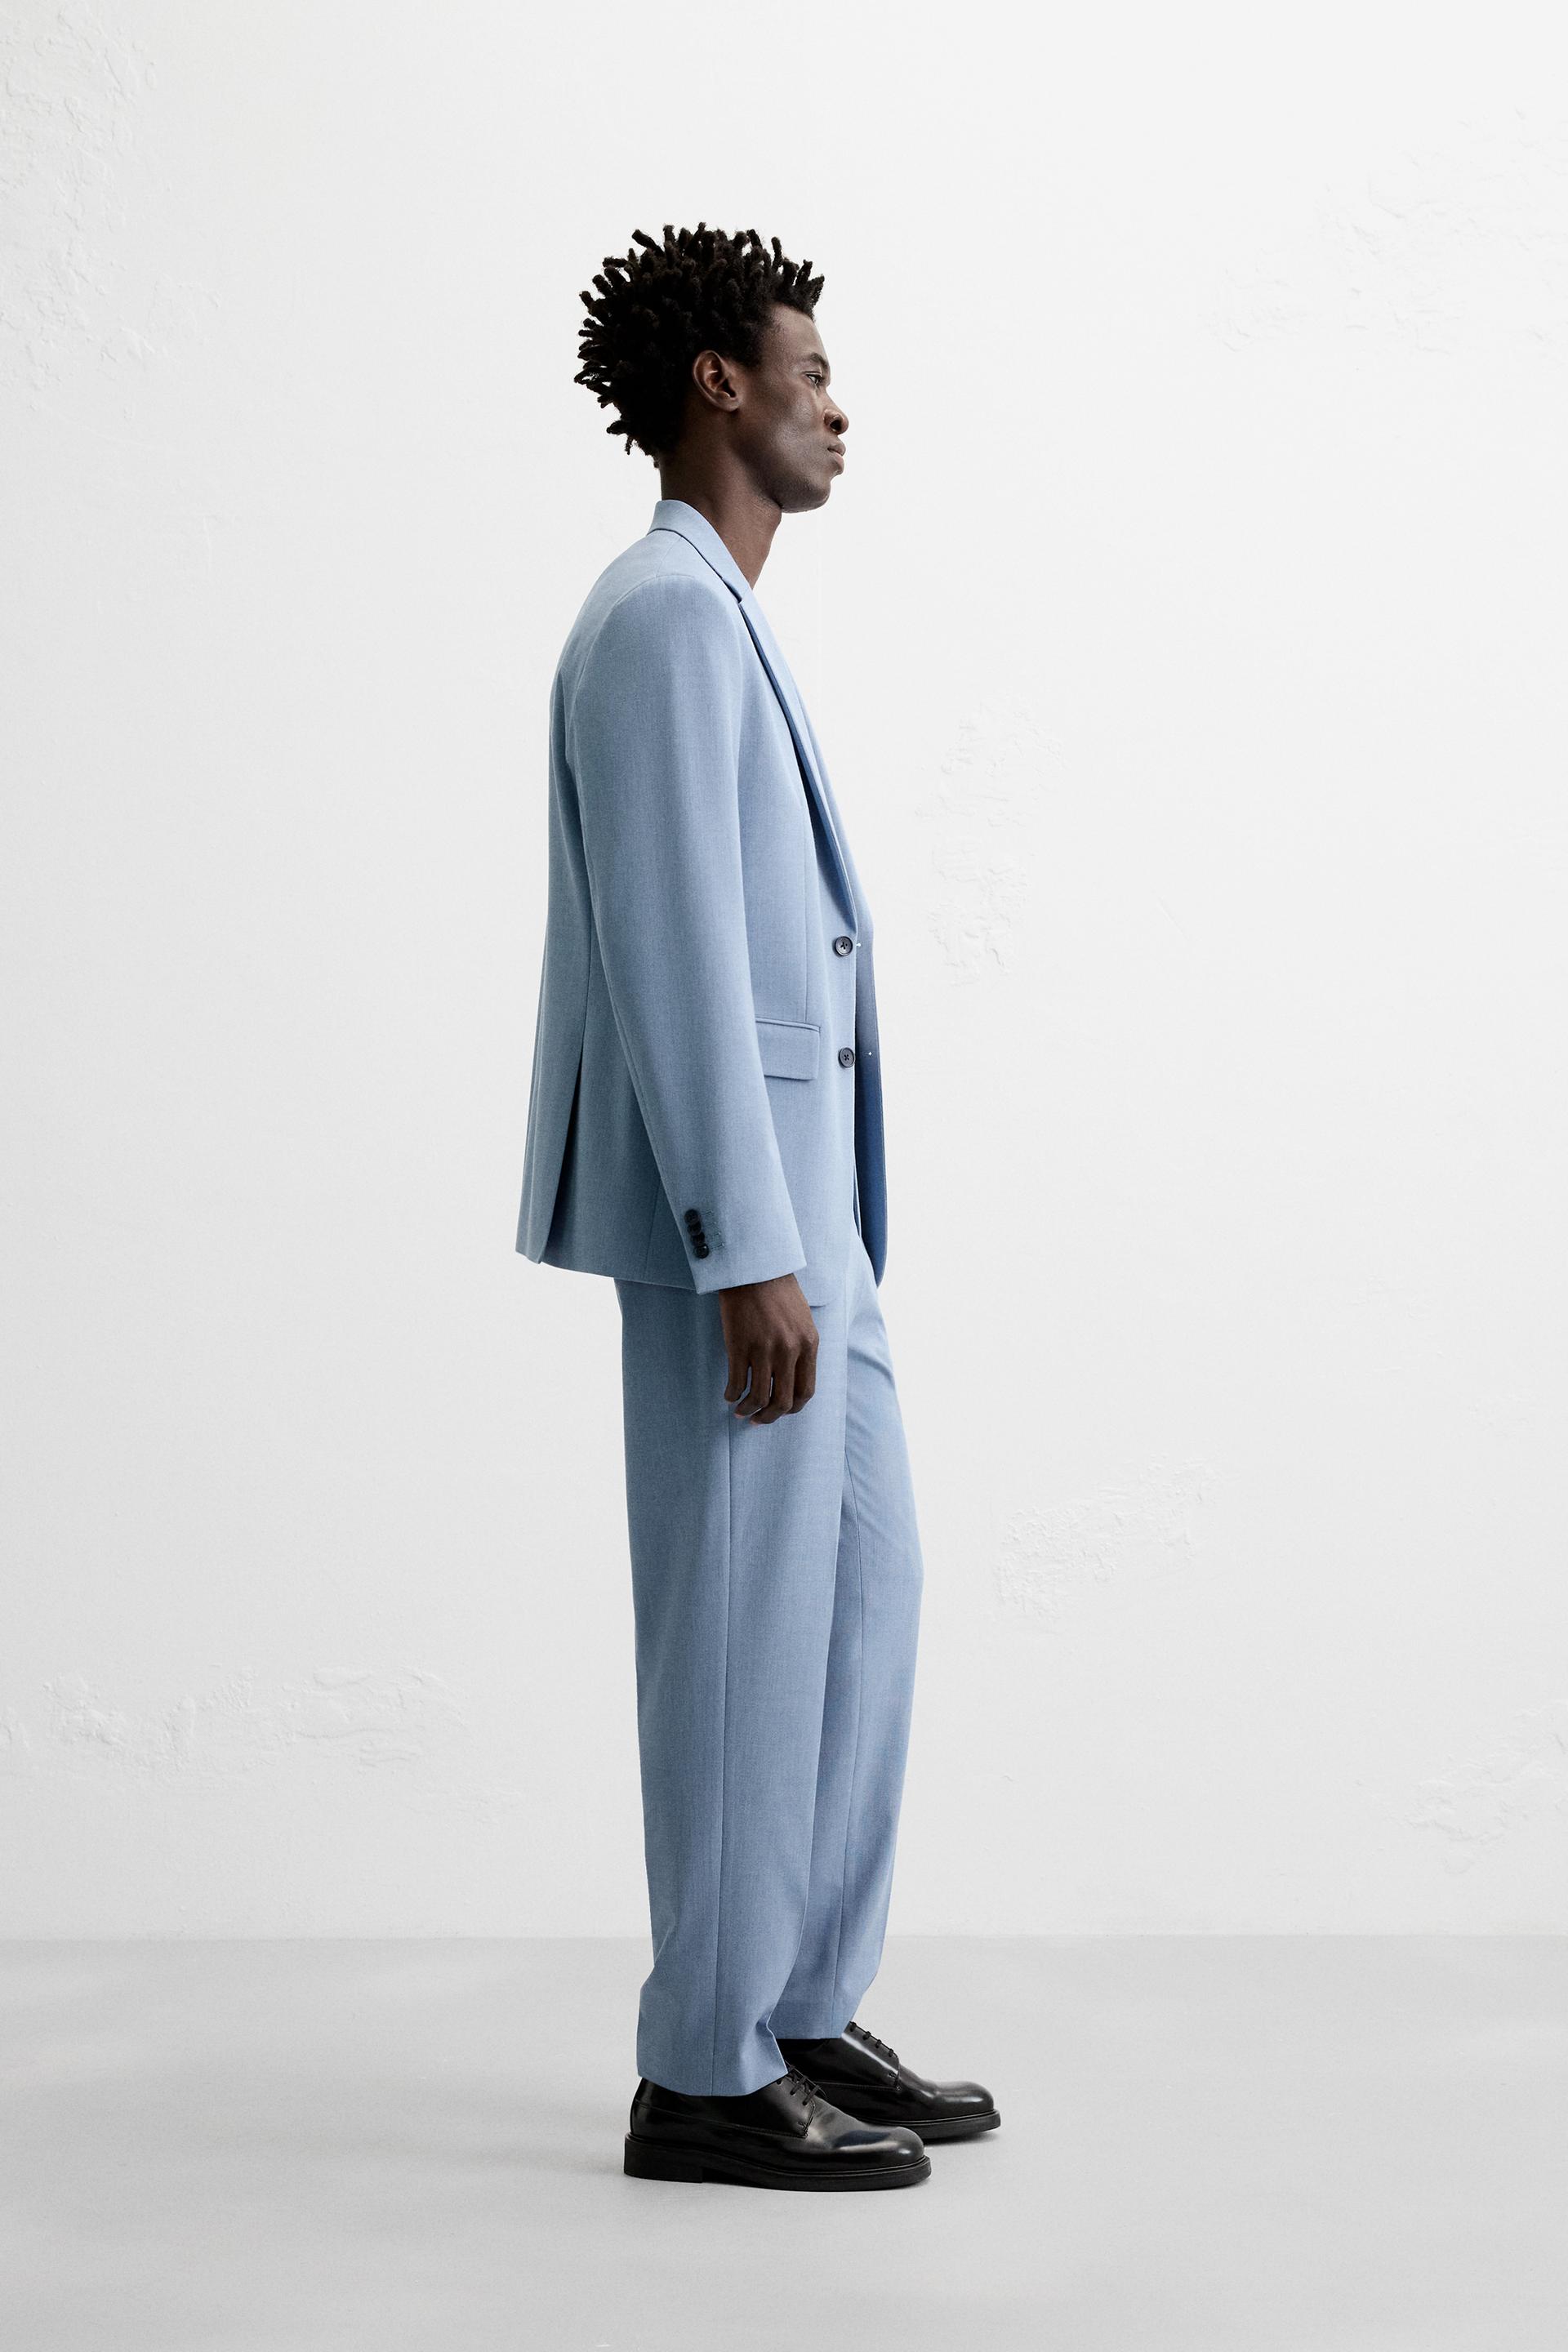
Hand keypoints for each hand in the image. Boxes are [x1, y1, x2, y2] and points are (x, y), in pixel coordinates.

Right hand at [718, 1273, 818, 1422]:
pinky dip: (731, 1394)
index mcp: (809, 1344)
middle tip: (757, 1420)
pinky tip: (728, 1395)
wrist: (754, 1268)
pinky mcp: (740, 1346)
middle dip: (769, 1417)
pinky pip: (736, 1382)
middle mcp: (789, 1350)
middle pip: (783, 1401)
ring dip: (748, 1410)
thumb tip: (792, 1377)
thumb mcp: (802, 1319)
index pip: (806, 1391)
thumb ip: (802, 1347)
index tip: (780, 1411)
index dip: (792, 1409)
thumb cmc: (778, 1291)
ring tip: (739, 1411)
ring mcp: (764, 1350)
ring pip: (759, 1397)